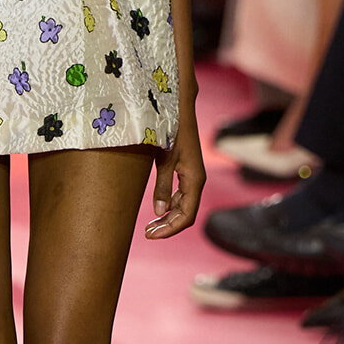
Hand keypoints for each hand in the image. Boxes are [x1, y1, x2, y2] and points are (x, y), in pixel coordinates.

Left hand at [145, 116, 205, 239]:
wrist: (180, 108)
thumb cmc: (171, 131)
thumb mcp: (164, 160)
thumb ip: (162, 186)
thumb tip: (159, 212)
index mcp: (195, 180)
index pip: (186, 216)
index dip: (170, 229)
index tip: (151, 235)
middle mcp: (197, 180)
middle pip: (186, 214)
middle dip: (167, 226)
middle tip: (147, 233)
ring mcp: (192, 176)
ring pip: (184, 206)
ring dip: (168, 217)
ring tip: (149, 226)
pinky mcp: (186, 170)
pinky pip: (182, 195)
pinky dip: (170, 206)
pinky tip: (158, 209)